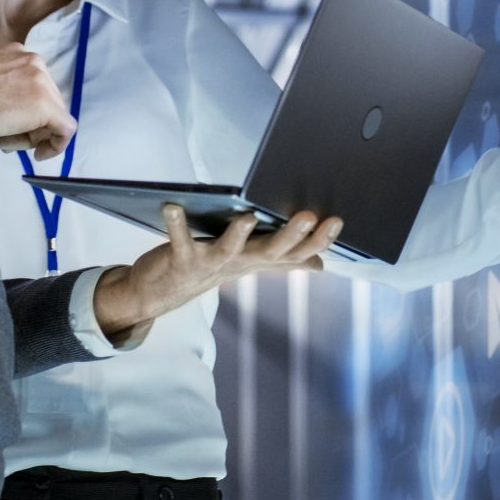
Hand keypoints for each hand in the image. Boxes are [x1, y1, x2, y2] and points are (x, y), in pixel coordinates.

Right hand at [0, 44, 76, 159]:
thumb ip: (9, 89)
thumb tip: (21, 109)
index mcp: (19, 54)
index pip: (37, 89)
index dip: (28, 113)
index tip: (12, 126)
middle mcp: (35, 62)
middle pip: (49, 102)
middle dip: (31, 126)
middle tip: (6, 139)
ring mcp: (42, 82)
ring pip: (55, 117)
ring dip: (33, 136)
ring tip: (5, 141)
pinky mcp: (46, 105)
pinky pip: (66, 129)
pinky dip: (56, 145)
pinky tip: (38, 154)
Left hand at [92, 206, 343, 339]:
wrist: (162, 292)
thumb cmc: (210, 268)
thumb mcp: (251, 263)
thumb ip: (284, 260)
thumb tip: (319, 263)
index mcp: (258, 259)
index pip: (296, 253)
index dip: (317, 240)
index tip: (337, 221)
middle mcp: (239, 263)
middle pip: (271, 252)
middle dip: (291, 236)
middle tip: (308, 216)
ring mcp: (210, 263)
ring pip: (229, 250)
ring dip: (238, 234)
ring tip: (247, 216)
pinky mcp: (181, 259)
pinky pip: (179, 240)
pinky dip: (176, 224)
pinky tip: (172, 206)